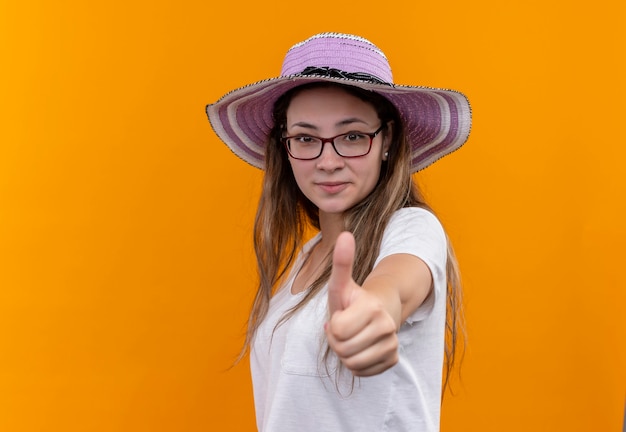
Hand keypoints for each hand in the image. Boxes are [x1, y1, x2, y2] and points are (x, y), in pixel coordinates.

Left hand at [325, 232, 398, 376]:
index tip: (339, 315)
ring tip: (351, 338)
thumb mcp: (342, 283)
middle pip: (343, 350)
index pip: (337, 331)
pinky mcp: (393, 359)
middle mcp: (386, 326)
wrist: (378, 312)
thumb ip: (342, 261)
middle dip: (336, 342)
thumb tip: (345, 234)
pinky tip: (361, 348)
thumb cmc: (353, 299)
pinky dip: (356, 364)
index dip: (332, 326)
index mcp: (371, 307)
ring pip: (352, 364)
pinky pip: (362, 372)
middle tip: (344, 329)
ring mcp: (392, 343)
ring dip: (345, 353)